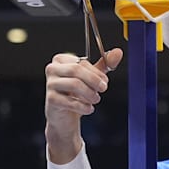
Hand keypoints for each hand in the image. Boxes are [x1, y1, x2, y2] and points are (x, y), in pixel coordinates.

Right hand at [45, 48, 122, 163]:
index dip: (96, 72)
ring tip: (96, 99)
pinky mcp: (51, 100)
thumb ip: (104, 64)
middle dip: (94, 80)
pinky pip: (70, 101)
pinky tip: (88, 109)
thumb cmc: (76, 93)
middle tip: (103, 89)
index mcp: (61, 60)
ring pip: (74, 84)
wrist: (64, 116)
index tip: (105, 81)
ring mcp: (50, 84)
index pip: (81, 62)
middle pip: (76, 70)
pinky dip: (84, 107)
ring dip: (90, 93)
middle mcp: (52, 69)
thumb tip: (118, 52)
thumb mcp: (91, 77)